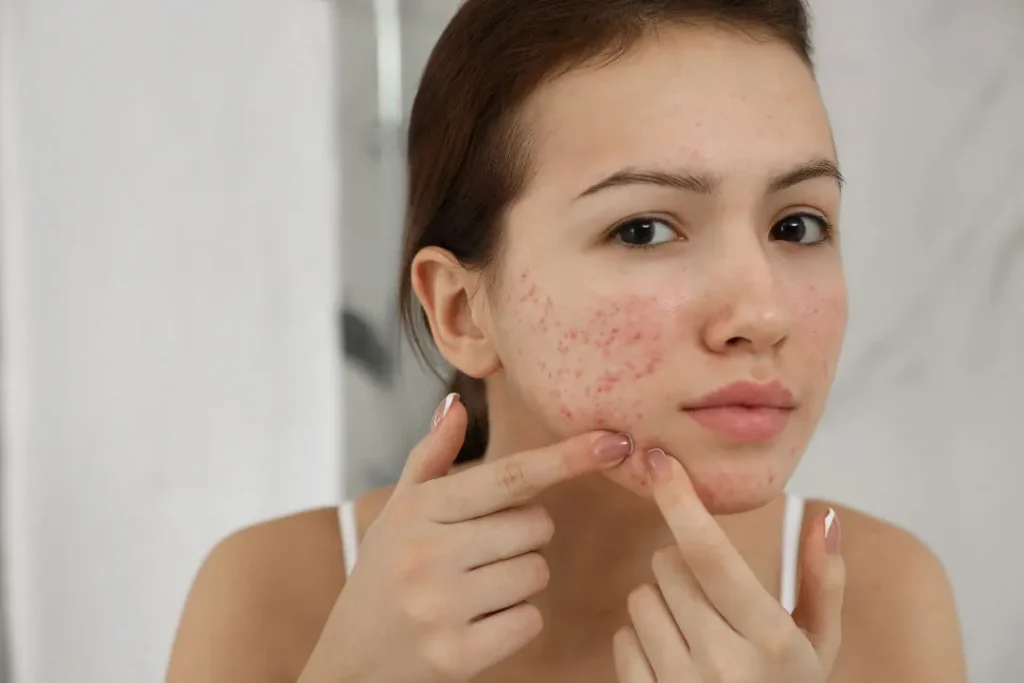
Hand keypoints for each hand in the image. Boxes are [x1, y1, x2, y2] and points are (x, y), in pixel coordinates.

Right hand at [302, 394, 633, 682]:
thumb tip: (455, 405)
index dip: (564, 458)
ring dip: (520, 580)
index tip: (612, 441)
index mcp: (418, 511)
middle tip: (481, 552)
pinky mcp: (456, 654)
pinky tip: (479, 622)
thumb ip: (431, 458)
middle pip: (534, 526)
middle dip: (523, 536)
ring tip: (475, 589)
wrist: (350, 663)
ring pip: (536, 572)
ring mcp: (441, 606)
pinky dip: (516, 622)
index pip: (508, 477)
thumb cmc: (382, 577)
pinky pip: (529, 620)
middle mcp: (427, 554)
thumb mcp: (398, 513)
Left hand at [613, 449, 844, 682]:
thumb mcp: (819, 646)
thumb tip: (822, 516)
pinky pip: (624, 640)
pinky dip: (643, 641)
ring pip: (640, 599)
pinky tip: (675, 661)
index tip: (658, 461)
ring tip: (696, 635)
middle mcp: (723, 663)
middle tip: (710, 598)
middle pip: (666, 566)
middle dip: (682, 568)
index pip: (710, 554)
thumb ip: (823, 580)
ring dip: (662, 604)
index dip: (680, 501)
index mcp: (770, 639)